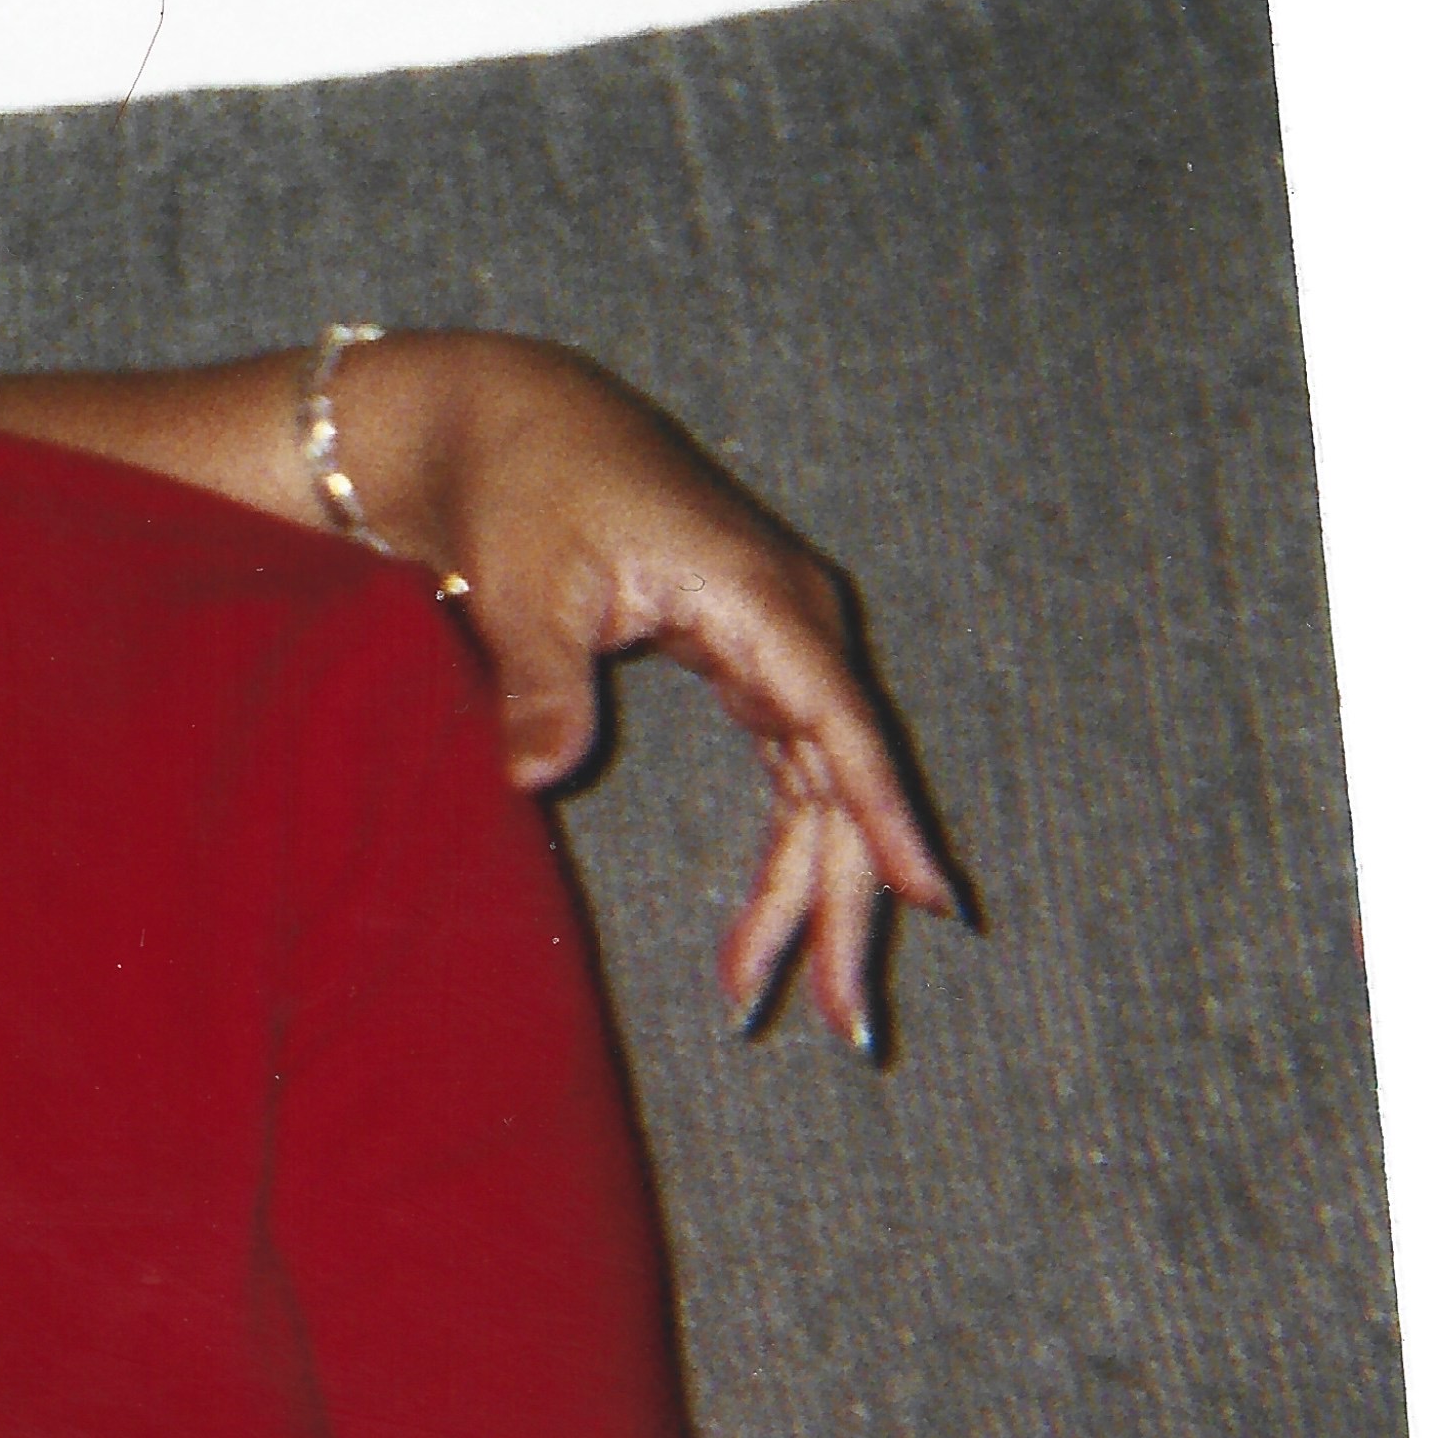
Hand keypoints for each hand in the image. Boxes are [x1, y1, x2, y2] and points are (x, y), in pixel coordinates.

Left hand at [350, 332, 963, 1048]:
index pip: (840, 728)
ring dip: (808, 896)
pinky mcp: (744, 659)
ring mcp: (774, 642)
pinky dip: (781, 852)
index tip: (930, 904)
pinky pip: (788, 775)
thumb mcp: (524, 582)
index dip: (886, 820)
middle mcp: (791, 621)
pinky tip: (764, 931)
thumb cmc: (522, 484)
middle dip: (848, 903)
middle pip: (844, 783)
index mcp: (759, 598)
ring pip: (820, 793)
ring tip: (783, 1005)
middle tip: (843, 1022)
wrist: (508, 415)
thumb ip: (541, 680)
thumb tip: (535, 777)